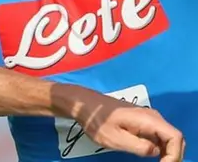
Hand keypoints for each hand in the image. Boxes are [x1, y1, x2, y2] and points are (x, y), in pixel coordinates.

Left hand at [59, 85, 184, 160]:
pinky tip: (150, 156)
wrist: (84, 105)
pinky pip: (157, 135)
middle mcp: (152, 117)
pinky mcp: (141, 122)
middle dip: (172, 155)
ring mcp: (147, 118)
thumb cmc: (97, 121)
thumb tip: (157, 152)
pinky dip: (158, 147)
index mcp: (149, 119)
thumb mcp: (116, 139)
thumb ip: (139, 147)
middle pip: (174, 138)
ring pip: (166, 137)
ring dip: (166, 152)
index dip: (174, 155)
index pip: (175, 137)